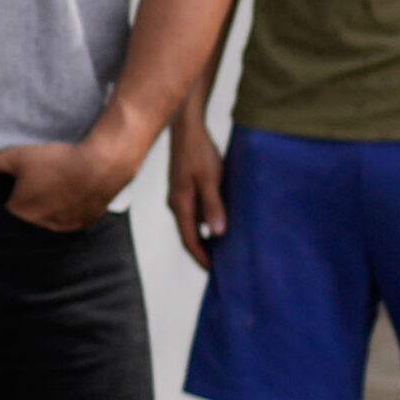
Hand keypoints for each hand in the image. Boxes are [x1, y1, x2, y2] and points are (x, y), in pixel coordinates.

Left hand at [0, 132, 136, 234]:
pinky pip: (71, 218)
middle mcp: (40, 226)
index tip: (22, 180)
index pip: (8, 207)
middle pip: (30, 213)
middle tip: (42, 180)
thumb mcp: (19, 156)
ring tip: (59, 184)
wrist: (100, 166)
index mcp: (21, 212)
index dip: (13, 192)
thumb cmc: (58, 161)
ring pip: (51, 216)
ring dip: (52, 205)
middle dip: (33, 199)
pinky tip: (74, 191)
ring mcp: (63, 227)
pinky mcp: (83, 224)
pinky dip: (70, 208)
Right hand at [168, 115, 231, 268]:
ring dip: (205, 236)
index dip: (201, 257)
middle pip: (189, 235)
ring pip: (192, 223)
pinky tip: (219, 220)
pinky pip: (194, 212)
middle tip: (219, 265)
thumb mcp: (210, 179)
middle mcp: (177, 204)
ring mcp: (180, 196)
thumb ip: (213, 205)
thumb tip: (218, 232)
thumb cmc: (198, 152)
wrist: (187, 128)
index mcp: (181, 204)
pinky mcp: (185, 188)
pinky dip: (206, 221)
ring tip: (223, 246)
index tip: (213, 270)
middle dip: (202, 251)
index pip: (189, 239)